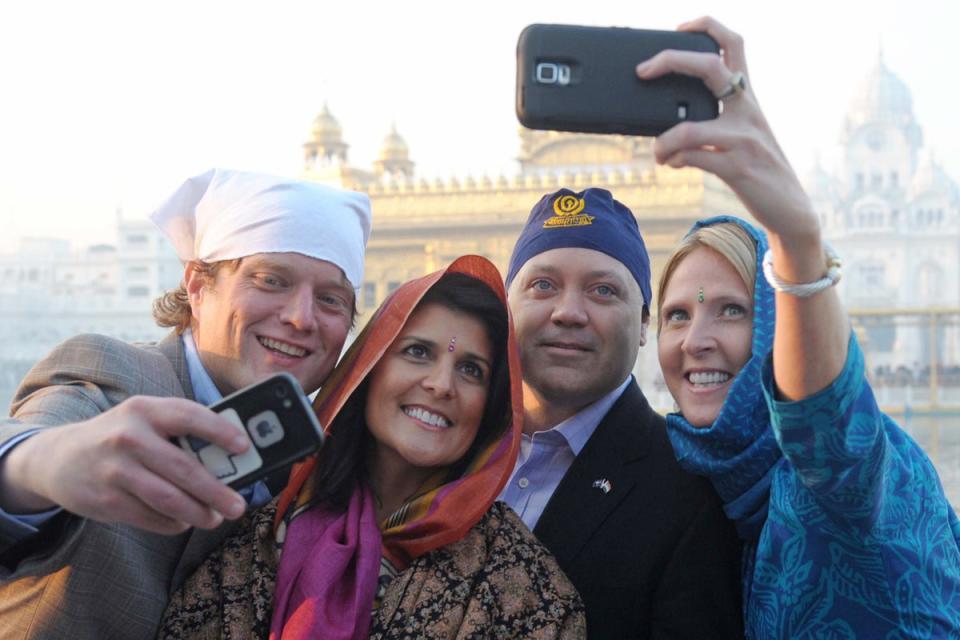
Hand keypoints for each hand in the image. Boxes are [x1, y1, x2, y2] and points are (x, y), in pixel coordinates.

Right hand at [1, 396, 249, 534]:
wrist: (59, 458)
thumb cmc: (121, 436)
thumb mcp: (144, 419)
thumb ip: (180, 429)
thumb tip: (232, 455)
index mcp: (146, 410)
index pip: (190, 416)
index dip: (220, 431)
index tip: (244, 446)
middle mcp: (129, 437)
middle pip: (184, 468)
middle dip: (216, 491)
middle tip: (238, 506)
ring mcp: (115, 470)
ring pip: (168, 499)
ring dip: (198, 513)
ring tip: (215, 519)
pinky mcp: (105, 500)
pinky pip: (150, 517)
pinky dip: (173, 523)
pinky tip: (183, 521)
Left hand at [636, 16, 819, 251]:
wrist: (791, 208)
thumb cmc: (759, 168)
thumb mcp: (744, 134)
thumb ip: (716, 118)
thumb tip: (670, 116)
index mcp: (748, 97)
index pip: (734, 44)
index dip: (708, 26)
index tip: (680, 27)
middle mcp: (748, 111)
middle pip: (710, 67)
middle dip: (670, 61)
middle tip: (643, 71)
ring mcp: (743, 139)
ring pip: (690, 126)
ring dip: (663, 140)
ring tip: (657, 151)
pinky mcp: (737, 168)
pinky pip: (693, 158)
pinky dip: (674, 159)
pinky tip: (672, 163)